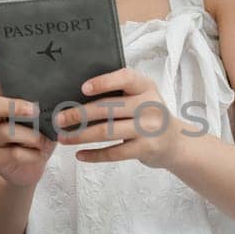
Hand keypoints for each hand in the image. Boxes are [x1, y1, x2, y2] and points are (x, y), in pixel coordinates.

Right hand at [0, 60, 56, 187]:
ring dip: (32, 136)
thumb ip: (47, 106)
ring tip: (45, 141)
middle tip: (35, 109)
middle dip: (14, 105)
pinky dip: (33, 154)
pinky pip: (15, 153)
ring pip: (6, 131)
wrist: (29, 171)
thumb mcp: (44, 121)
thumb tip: (66, 88)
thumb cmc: (38, 140)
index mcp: (4, 104)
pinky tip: (39, 155)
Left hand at [53, 67, 195, 168]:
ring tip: (63, 138)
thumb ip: (120, 93)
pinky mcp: (146, 149)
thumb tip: (76, 96)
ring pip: (107, 132)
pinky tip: (80, 155)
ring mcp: (148, 129)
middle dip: (79, 114)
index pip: (125, 78)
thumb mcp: (142, 97)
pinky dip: (94, 155)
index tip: (83, 88)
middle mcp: (149, 106)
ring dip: (81, 135)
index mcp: (146, 87)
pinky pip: (114, 153)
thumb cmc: (149, 115)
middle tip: (59, 120)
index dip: (104, 82)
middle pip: (108, 108)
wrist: (176, 142)